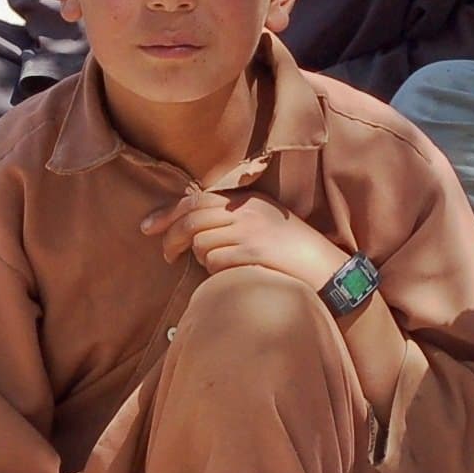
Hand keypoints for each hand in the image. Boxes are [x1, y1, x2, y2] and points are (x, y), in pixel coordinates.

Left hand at [142, 188, 349, 290]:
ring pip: (200, 243)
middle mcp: (245, 211)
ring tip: (219, 265)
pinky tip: (232, 273)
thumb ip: (234, 219)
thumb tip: (192, 229)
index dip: (166, 213)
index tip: (147, 228)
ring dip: (200, 258)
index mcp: (247, 200)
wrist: (327, 269)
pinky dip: (214, 271)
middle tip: (166, 256)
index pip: (196, 199)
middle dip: (171, 238)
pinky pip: (214, 261)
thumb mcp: (265, 223)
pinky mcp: (252, 251)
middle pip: (191, 219)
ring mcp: (249, 230)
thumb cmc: (293, 252)